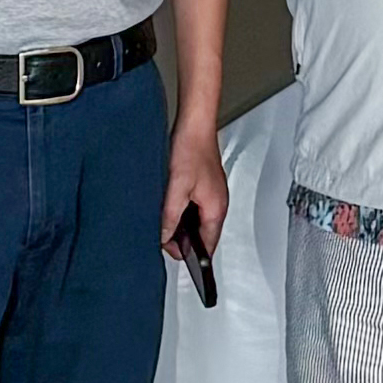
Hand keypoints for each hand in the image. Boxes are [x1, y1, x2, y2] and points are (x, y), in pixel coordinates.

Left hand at [162, 123, 229, 257]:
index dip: (194, 257)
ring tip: (165, 223)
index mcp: (216, 209)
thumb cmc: (192, 150)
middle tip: (164, 239)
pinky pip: (196, 207)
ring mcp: (213, 194)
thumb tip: (165, 237)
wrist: (195, 125)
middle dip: (185, 241)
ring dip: (183, 225)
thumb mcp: (176, 189)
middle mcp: (218, 203)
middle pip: (204, 234)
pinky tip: (170, 206)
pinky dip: (184, 212)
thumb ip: (170, 216)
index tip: (177, 258)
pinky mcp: (205, 185)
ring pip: (198, 220)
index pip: (209, 245)